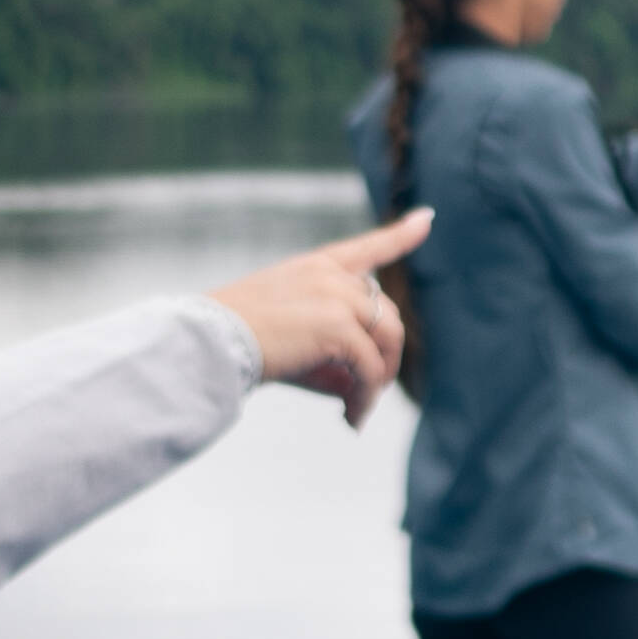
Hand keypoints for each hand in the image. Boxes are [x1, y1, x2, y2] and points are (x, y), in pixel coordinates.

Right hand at [214, 210, 429, 421]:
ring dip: (379, 379)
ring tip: (357, 408)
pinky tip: (351, 418)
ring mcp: (337, 296)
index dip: (401, 235)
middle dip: (382, 357)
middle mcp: (331, 274)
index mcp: (315, 266)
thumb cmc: (239, 343)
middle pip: (384, 314)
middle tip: (364, 394)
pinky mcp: (338, 326)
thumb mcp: (290, 335)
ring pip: (387, 339)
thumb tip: (364, 387)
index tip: (427, 219)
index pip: (368, 247)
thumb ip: (331, 350)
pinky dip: (366, 397)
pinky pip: (370, 368)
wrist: (210, 343)